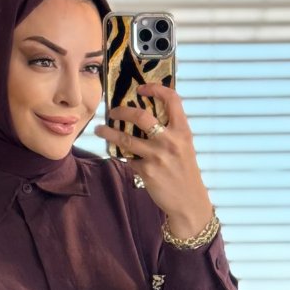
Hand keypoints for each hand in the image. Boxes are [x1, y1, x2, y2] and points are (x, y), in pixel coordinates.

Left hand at [94, 81, 214, 237]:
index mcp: (183, 131)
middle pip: (141, 116)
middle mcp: (170, 141)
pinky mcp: (147, 172)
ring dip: (108, 132)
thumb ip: (170, 130)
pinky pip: (127, 158)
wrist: (189, 201)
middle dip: (122, 111)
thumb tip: (145, 115)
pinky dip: (120, 155)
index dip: (155, 89)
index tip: (141, 88)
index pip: (172, 99)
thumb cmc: (185, 171)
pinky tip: (115, 153)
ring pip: (125, 139)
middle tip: (112, 112)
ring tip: (100, 130)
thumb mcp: (184, 146)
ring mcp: (157, 157)